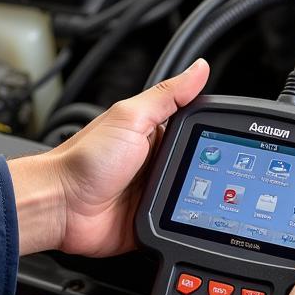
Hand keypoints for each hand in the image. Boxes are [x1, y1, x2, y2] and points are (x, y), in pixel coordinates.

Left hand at [8, 60, 209, 256]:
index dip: (213, 135)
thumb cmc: (84, 160)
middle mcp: (155, 164)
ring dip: (200, 202)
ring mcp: (152, 195)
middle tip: (223, 177)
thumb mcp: (130, 118)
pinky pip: (176, 225)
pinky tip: (192, 221)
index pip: (195, 131)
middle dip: (211, 174)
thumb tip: (198, 69)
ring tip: (210, 202)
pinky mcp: (150, 223)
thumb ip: (167, 96)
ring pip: (192, 198)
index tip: (235, 137)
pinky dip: (185, 225)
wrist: (59, 205)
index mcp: (153, 135)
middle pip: (199, 168)